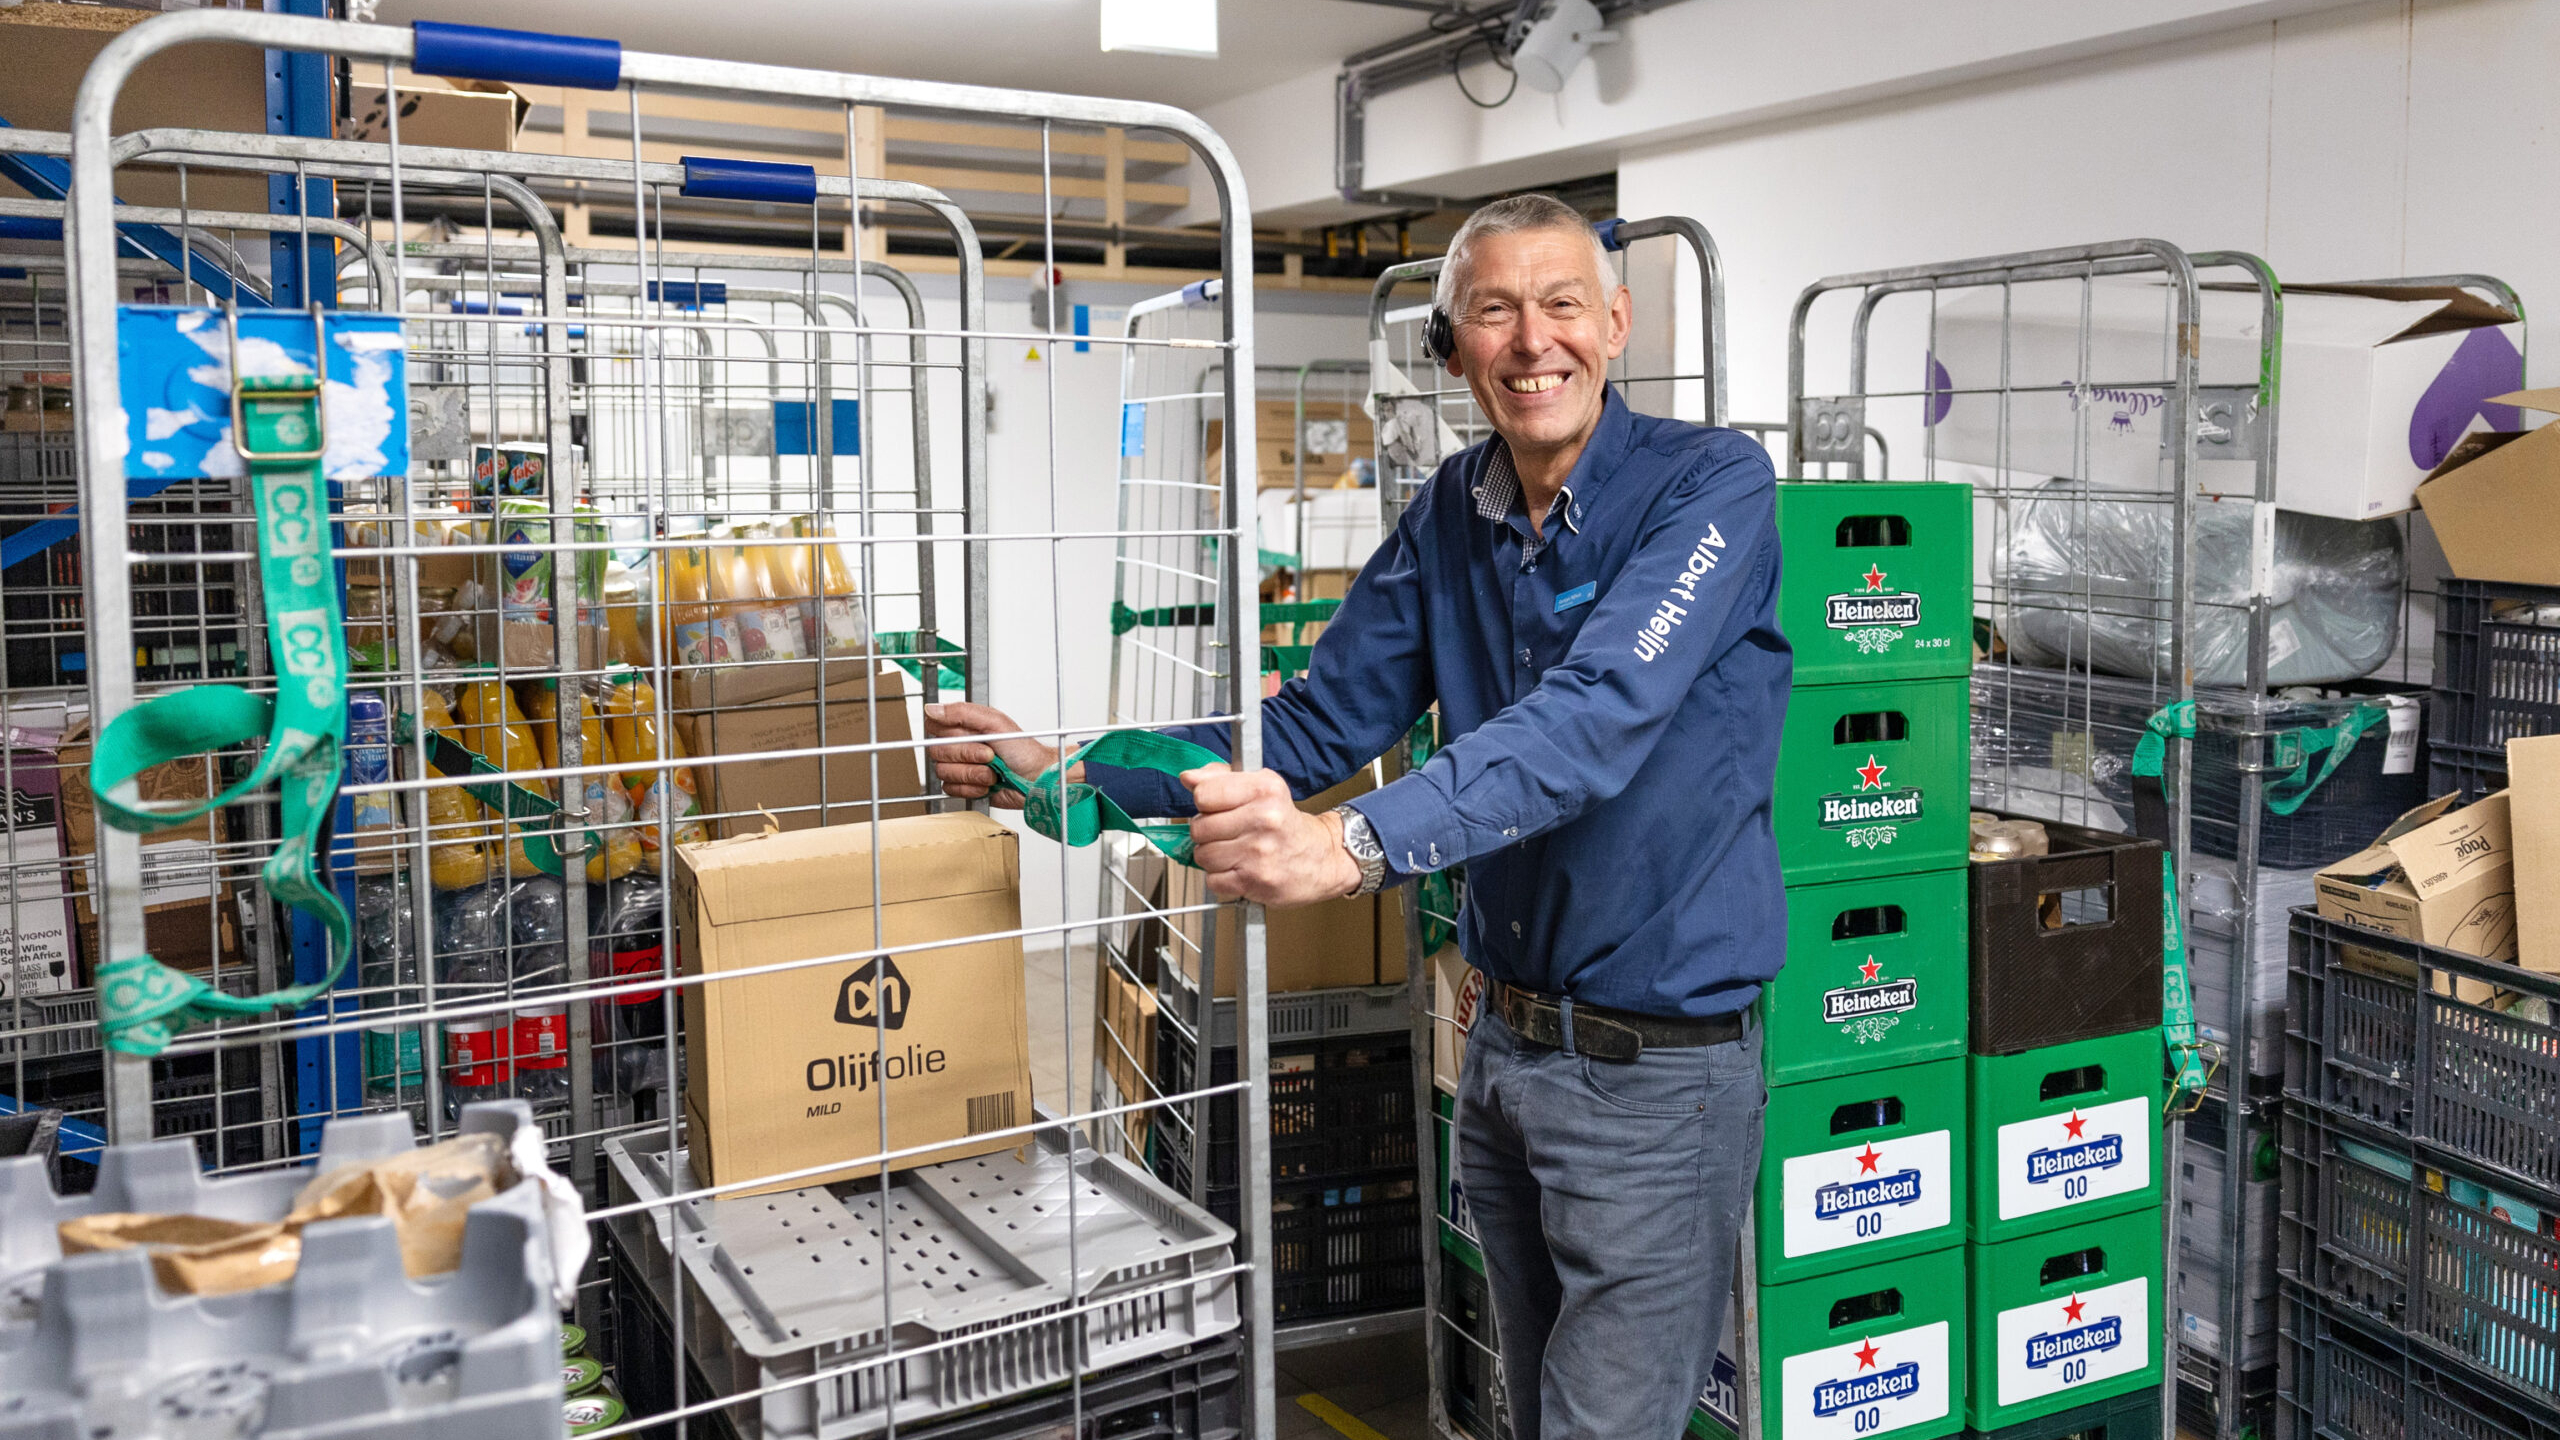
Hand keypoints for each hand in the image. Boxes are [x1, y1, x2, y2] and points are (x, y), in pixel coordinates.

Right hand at [923, 702, 1066, 807]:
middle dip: (967, 755)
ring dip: (972, 774)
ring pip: (943, 772)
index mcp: (964, 725)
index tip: (970, 735)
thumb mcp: (994, 722)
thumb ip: (961, 712)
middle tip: (989, 755)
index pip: (933, 725)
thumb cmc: (1022, 750)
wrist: (1036, 778)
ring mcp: (960, 766)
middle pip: (937, 751)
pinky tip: (988, 783)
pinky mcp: (963, 786)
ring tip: (992, 771)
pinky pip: (951, 789)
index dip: (947, 733)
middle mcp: (959, 744)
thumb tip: (932, 709)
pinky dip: (972, 788)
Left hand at [1183, 764, 1362, 906]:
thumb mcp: (1262, 787)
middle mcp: (1264, 819)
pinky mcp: (1254, 882)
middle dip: (1207, 831)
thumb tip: (1188, 777)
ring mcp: (1258, 853)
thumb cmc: (1286, 822)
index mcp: (1265, 789)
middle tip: (1228, 831)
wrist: (1322, 858)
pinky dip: (1221, 877)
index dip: (1205, 802)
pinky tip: (1239, 867)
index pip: (1204, 794)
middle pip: (1199, 827)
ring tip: (1234, 850)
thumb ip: (1221, 778)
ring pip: (1202, 855)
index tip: (1217, 806)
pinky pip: (1213, 880)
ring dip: (1212, 856)